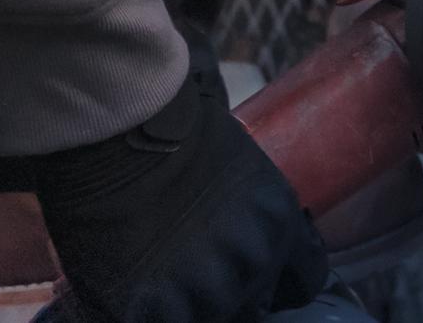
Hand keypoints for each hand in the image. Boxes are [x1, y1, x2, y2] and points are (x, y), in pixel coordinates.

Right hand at [27, 64, 326, 322]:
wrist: (117, 120)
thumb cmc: (167, 124)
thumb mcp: (237, 165)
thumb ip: (250, 215)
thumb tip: (241, 238)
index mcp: (278, 221)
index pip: (305, 280)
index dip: (276, 281)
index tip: (254, 277)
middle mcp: (252, 259)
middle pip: (251, 306)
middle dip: (224, 291)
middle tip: (186, 264)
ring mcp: (206, 288)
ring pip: (205, 319)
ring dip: (180, 303)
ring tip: (151, 268)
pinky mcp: (154, 309)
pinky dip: (140, 312)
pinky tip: (128, 288)